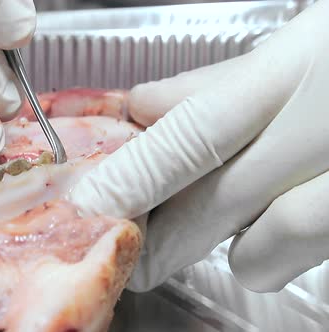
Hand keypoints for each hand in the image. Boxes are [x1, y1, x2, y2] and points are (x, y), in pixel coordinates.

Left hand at [69, 0, 328, 292]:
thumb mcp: (311, 37)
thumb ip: (225, 78)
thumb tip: (146, 105)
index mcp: (306, 65)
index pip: (193, 134)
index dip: (135, 178)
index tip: (94, 207)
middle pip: (218, 205)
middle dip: (169, 237)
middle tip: (143, 253)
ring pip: (268, 252)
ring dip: (245, 248)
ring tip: (246, 225)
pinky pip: (314, 258)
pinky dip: (290, 250)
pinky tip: (296, 218)